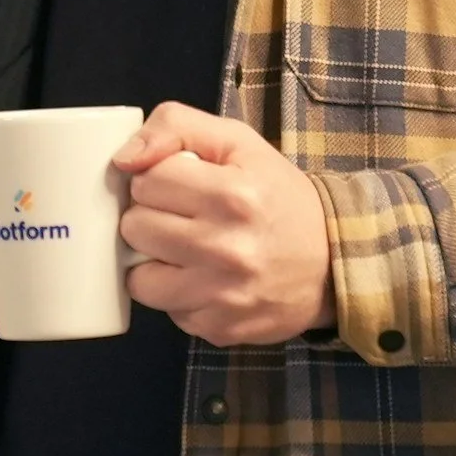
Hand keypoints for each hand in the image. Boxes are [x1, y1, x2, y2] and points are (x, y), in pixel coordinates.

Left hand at [113, 102, 334, 346]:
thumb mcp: (237, 142)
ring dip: (156, 261)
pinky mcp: (220, 329)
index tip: (182, 185)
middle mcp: (226, 249)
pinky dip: (179, 294)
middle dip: (151, 217)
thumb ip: (175, 126)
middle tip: (182, 216)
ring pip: (139, 278)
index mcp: (231, 195)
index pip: (145, 181)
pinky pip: (168, 311)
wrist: (332, 262)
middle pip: (135, 227)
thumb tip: (123, 159)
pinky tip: (205, 279)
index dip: (158, 179)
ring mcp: (223, 296)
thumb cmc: (276, 196)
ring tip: (185, 249)